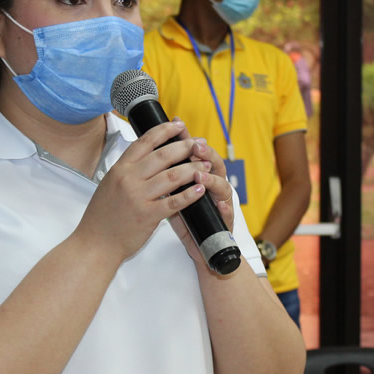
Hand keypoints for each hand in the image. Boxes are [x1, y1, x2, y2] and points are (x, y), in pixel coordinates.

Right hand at [76, 119, 215, 263]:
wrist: (96, 243)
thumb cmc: (102, 217)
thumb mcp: (109, 185)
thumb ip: (127, 171)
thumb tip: (148, 158)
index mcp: (119, 169)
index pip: (145, 142)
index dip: (164, 131)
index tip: (179, 126)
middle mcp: (128, 179)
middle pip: (163, 156)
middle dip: (185, 147)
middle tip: (199, 143)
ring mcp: (138, 197)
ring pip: (172, 176)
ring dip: (193, 169)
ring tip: (205, 165)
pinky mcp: (148, 216)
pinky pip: (174, 201)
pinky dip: (190, 194)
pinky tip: (201, 188)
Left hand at [166, 122, 236, 262]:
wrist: (197, 248)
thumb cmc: (183, 219)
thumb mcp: (171, 194)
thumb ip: (165, 175)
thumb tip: (147, 152)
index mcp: (200, 175)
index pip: (196, 152)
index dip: (187, 138)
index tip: (177, 125)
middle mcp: (213, 186)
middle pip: (214, 163)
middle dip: (204, 154)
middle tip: (194, 146)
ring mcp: (220, 203)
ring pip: (223, 186)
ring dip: (212, 180)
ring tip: (201, 176)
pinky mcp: (224, 222)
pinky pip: (226, 214)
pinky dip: (223, 209)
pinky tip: (220, 206)